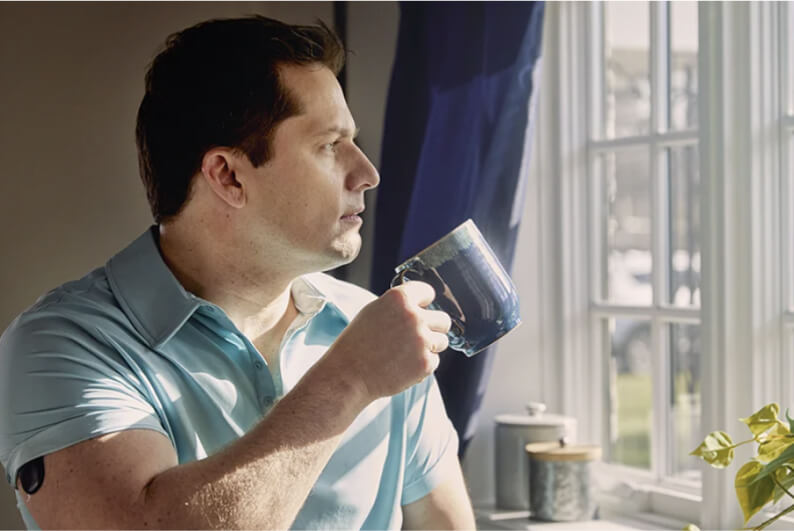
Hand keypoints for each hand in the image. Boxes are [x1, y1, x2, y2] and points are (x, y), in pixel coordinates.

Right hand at [323, 281, 451, 401]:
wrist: (348, 375)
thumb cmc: (357, 344)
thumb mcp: (373, 312)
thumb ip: (399, 306)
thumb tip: (420, 305)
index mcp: (399, 299)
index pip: (428, 292)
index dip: (423, 302)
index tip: (419, 310)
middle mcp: (414, 316)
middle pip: (443, 319)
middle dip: (433, 327)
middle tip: (416, 336)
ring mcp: (422, 340)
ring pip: (442, 341)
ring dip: (429, 347)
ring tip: (405, 353)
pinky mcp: (425, 363)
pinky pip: (434, 361)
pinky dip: (422, 365)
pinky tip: (402, 366)